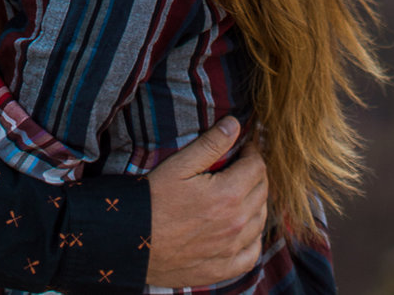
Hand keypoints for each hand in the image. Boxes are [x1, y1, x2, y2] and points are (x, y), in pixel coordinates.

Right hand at [146, 119, 266, 287]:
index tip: (244, 148)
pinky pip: (253, 252)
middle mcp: (237, 223)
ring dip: (256, 203)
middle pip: (262, 192)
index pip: (257, 168)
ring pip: (261, 220)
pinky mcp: (225, 268)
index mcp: (228, 194)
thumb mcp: (177, 166)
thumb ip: (209, 145)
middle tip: (242, 167)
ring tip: (240, 194)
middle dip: (256, 175)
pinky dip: (253, 238)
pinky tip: (242, 229)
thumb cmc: (151, 200)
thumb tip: (235, 125)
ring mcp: (232, 248)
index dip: (253, 153)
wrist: (131, 241)